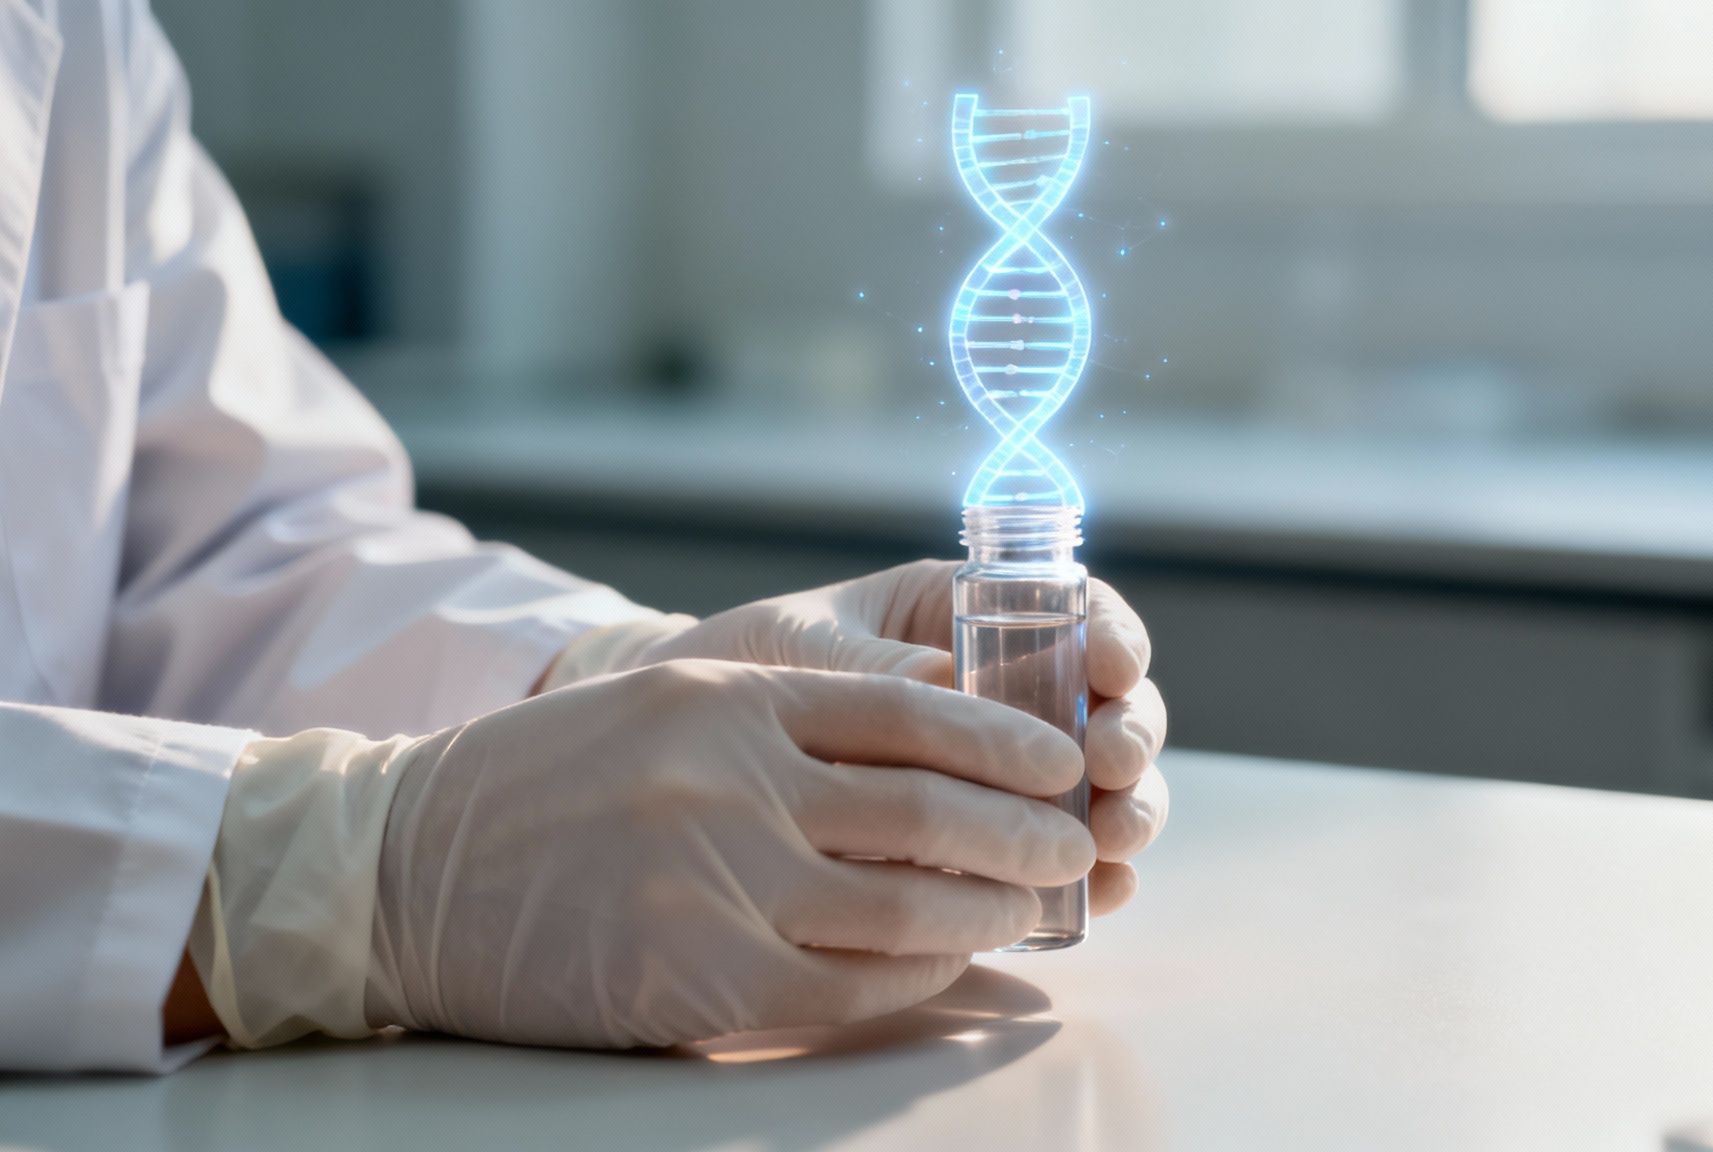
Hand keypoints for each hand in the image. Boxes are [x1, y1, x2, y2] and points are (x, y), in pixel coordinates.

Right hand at [368, 660, 1093, 1046]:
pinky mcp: (702, 982)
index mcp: (732, 698)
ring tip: (1031, 907)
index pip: (912, 712)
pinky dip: (918, 978)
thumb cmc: (549, 781)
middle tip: (1073, 840)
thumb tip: (939, 751)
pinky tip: (946, 964)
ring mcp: (718, 885)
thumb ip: (795, 721)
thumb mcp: (671, 707)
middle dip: (1023, 830)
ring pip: (905, 906)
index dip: (1006, 740)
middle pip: (928, 809)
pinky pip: (851, 988)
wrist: (403, 867)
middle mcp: (734, 783)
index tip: (1059, 761)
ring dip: (988, 911)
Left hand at [637, 561, 1168, 913]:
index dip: (1114, 638)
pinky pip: (1066, 862)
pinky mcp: (991, 847)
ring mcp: (1007, 775)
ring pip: (1104, 790)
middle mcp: (1009, 690)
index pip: (1077, 613)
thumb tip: (953, 687)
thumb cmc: (744, 670)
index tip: (1113, 667)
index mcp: (972, 612)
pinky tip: (1100, 898)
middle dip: (1128, 738)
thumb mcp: (806, 653)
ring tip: (1110, 840)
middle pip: (1111, 708)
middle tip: (1108, 766)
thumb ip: (881, 668)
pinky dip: (1096, 881)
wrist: (680, 754)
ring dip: (1127, 813)